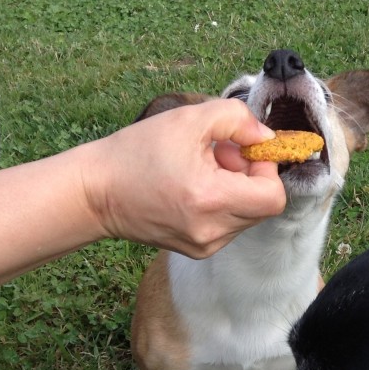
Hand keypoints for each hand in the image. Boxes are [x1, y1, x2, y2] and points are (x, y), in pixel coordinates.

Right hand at [82, 99, 286, 257]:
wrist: (95, 193)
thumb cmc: (136, 153)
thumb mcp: (188, 119)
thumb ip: (236, 119)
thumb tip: (265, 136)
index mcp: (211, 200)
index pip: (273, 197)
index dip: (266, 167)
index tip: (243, 149)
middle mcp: (212, 231)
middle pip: (263, 206)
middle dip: (250, 174)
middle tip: (219, 154)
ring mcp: (205, 246)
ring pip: (248, 215)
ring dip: (237, 188)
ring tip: (202, 170)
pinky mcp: (198, 250)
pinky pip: (229, 224)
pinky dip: (223, 203)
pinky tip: (194, 187)